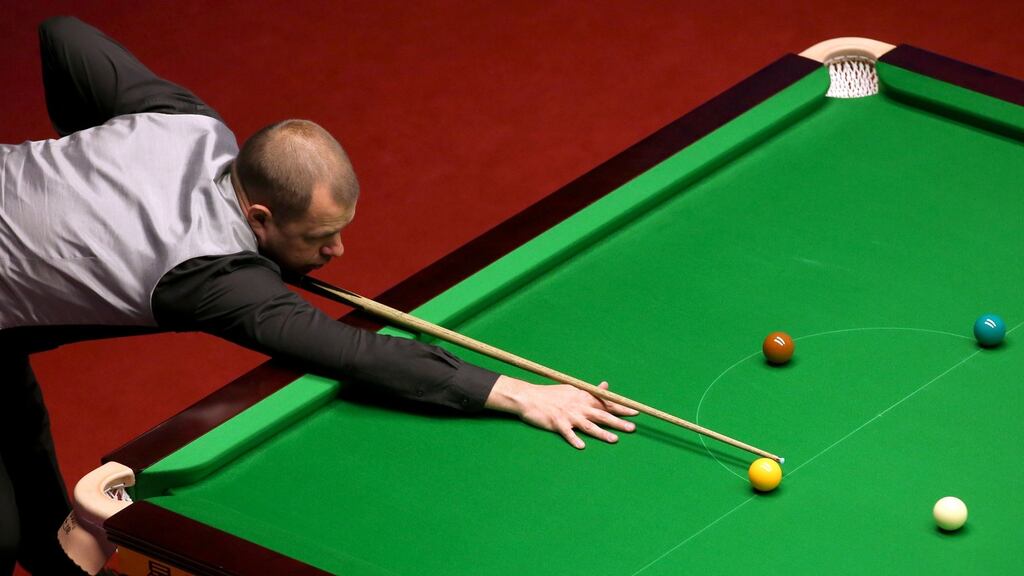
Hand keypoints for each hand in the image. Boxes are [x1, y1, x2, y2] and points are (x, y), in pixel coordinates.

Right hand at [484, 375, 638, 448]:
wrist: (529, 397)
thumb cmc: (551, 394)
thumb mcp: (572, 389)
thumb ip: (590, 391)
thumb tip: (605, 385)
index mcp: (583, 397)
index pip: (605, 403)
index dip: (621, 408)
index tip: (636, 412)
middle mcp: (578, 406)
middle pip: (602, 415)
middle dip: (618, 422)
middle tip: (633, 428)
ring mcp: (568, 415)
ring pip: (589, 426)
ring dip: (602, 433)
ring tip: (615, 440)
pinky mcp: (557, 423)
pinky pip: (567, 433)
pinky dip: (574, 439)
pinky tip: (582, 446)